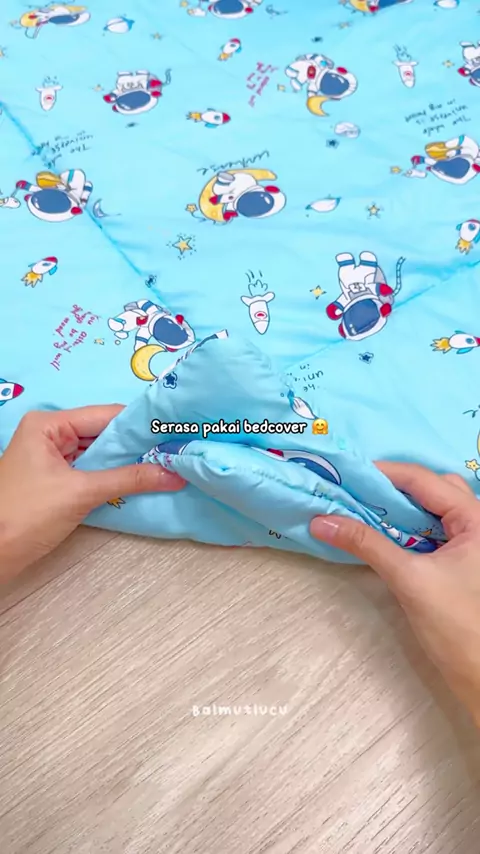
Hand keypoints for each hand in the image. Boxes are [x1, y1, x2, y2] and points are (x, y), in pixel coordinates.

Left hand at [0, 405, 184, 582]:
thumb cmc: (26, 515)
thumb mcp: (81, 493)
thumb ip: (129, 479)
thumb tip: (173, 474)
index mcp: (49, 424)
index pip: (105, 416)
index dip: (140, 425)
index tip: (174, 431)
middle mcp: (50, 434)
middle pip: (103, 434)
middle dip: (137, 446)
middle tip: (176, 450)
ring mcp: (52, 458)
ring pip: (100, 454)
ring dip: (128, 462)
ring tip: (168, 464)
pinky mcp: (56, 481)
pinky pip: (92, 471)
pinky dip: (113, 476)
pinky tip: (142, 480)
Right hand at [311, 463, 479, 727]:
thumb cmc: (457, 626)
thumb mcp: (408, 579)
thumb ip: (366, 544)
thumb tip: (321, 521)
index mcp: (475, 517)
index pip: (423, 479)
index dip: (383, 473)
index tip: (345, 474)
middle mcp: (477, 522)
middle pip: (430, 488)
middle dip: (390, 487)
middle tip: (352, 492)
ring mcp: (472, 543)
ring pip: (431, 509)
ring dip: (397, 508)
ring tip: (361, 510)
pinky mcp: (462, 561)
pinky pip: (431, 531)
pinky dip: (405, 527)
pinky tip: (380, 534)